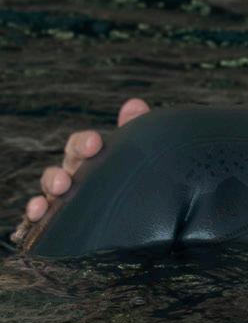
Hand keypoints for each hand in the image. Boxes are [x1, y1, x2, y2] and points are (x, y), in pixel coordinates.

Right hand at [11, 98, 150, 246]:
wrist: (134, 215)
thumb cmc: (129, 175)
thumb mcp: (135, 153)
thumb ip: (135, 128)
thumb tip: (134, 104)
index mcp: (92, 158)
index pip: (81, 145)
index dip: (85, 142)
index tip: (96, 142)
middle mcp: (75, 174)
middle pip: (63, 166)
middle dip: (64, 166)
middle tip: (68, 176)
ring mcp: (66, 195)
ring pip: (51, 187)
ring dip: (51, 184)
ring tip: (60, 187)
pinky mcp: (59, 218)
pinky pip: (43, 213)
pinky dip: (36, 210)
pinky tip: (39, 212)